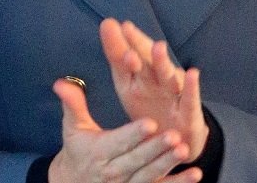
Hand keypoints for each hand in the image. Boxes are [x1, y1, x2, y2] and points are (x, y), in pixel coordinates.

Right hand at [49, 78, 201, 182]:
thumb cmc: (78, 150)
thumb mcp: (73, 127)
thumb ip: (73, 104)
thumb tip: (61, 82)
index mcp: (98, 152)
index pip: (119, 142)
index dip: (134, 134)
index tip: (150, 122)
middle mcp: (113, 171)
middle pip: (137, 159)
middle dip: (155, 148)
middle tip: (174, 135)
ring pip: (150, 175)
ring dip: (168, 164)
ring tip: (185, 150)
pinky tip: (195, 173)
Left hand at [100, 19, 208, 158]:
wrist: (174, 140)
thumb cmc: (148, 106)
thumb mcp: (127, 84)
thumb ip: (117, 57)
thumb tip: (106, 23)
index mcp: (141, 73)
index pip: (130, 53)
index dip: (121, 40)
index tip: (110, 24)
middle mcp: (158, 79)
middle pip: (147, 60)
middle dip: (139, 45)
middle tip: (128, 30)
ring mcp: (174, 95)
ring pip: (168, 76)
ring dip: (162, 62)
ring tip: (158, 47)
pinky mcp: (189, 115)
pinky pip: (190, 100)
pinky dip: (191, 87)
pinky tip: (192, 73)